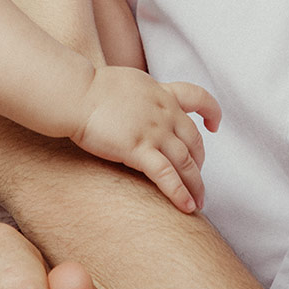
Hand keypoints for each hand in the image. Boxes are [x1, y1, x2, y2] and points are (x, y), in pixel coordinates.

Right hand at [71, 66, 219, 213]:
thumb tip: (140, 103)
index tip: (213, 125)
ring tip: (199, 201)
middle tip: (197, 177)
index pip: (197, 97)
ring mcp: (154, 131)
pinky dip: (180, 193)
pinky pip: (167, 175)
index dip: (211, 112)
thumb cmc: (90, 87)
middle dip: (200, 162)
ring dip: (195, 184)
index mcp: (161, 92)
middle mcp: (164, 112)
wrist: (75, 92)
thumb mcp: (127, 82)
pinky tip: (187, 207)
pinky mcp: (139, 149)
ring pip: (186, 162)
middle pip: (194, 140)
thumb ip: (142, 95)